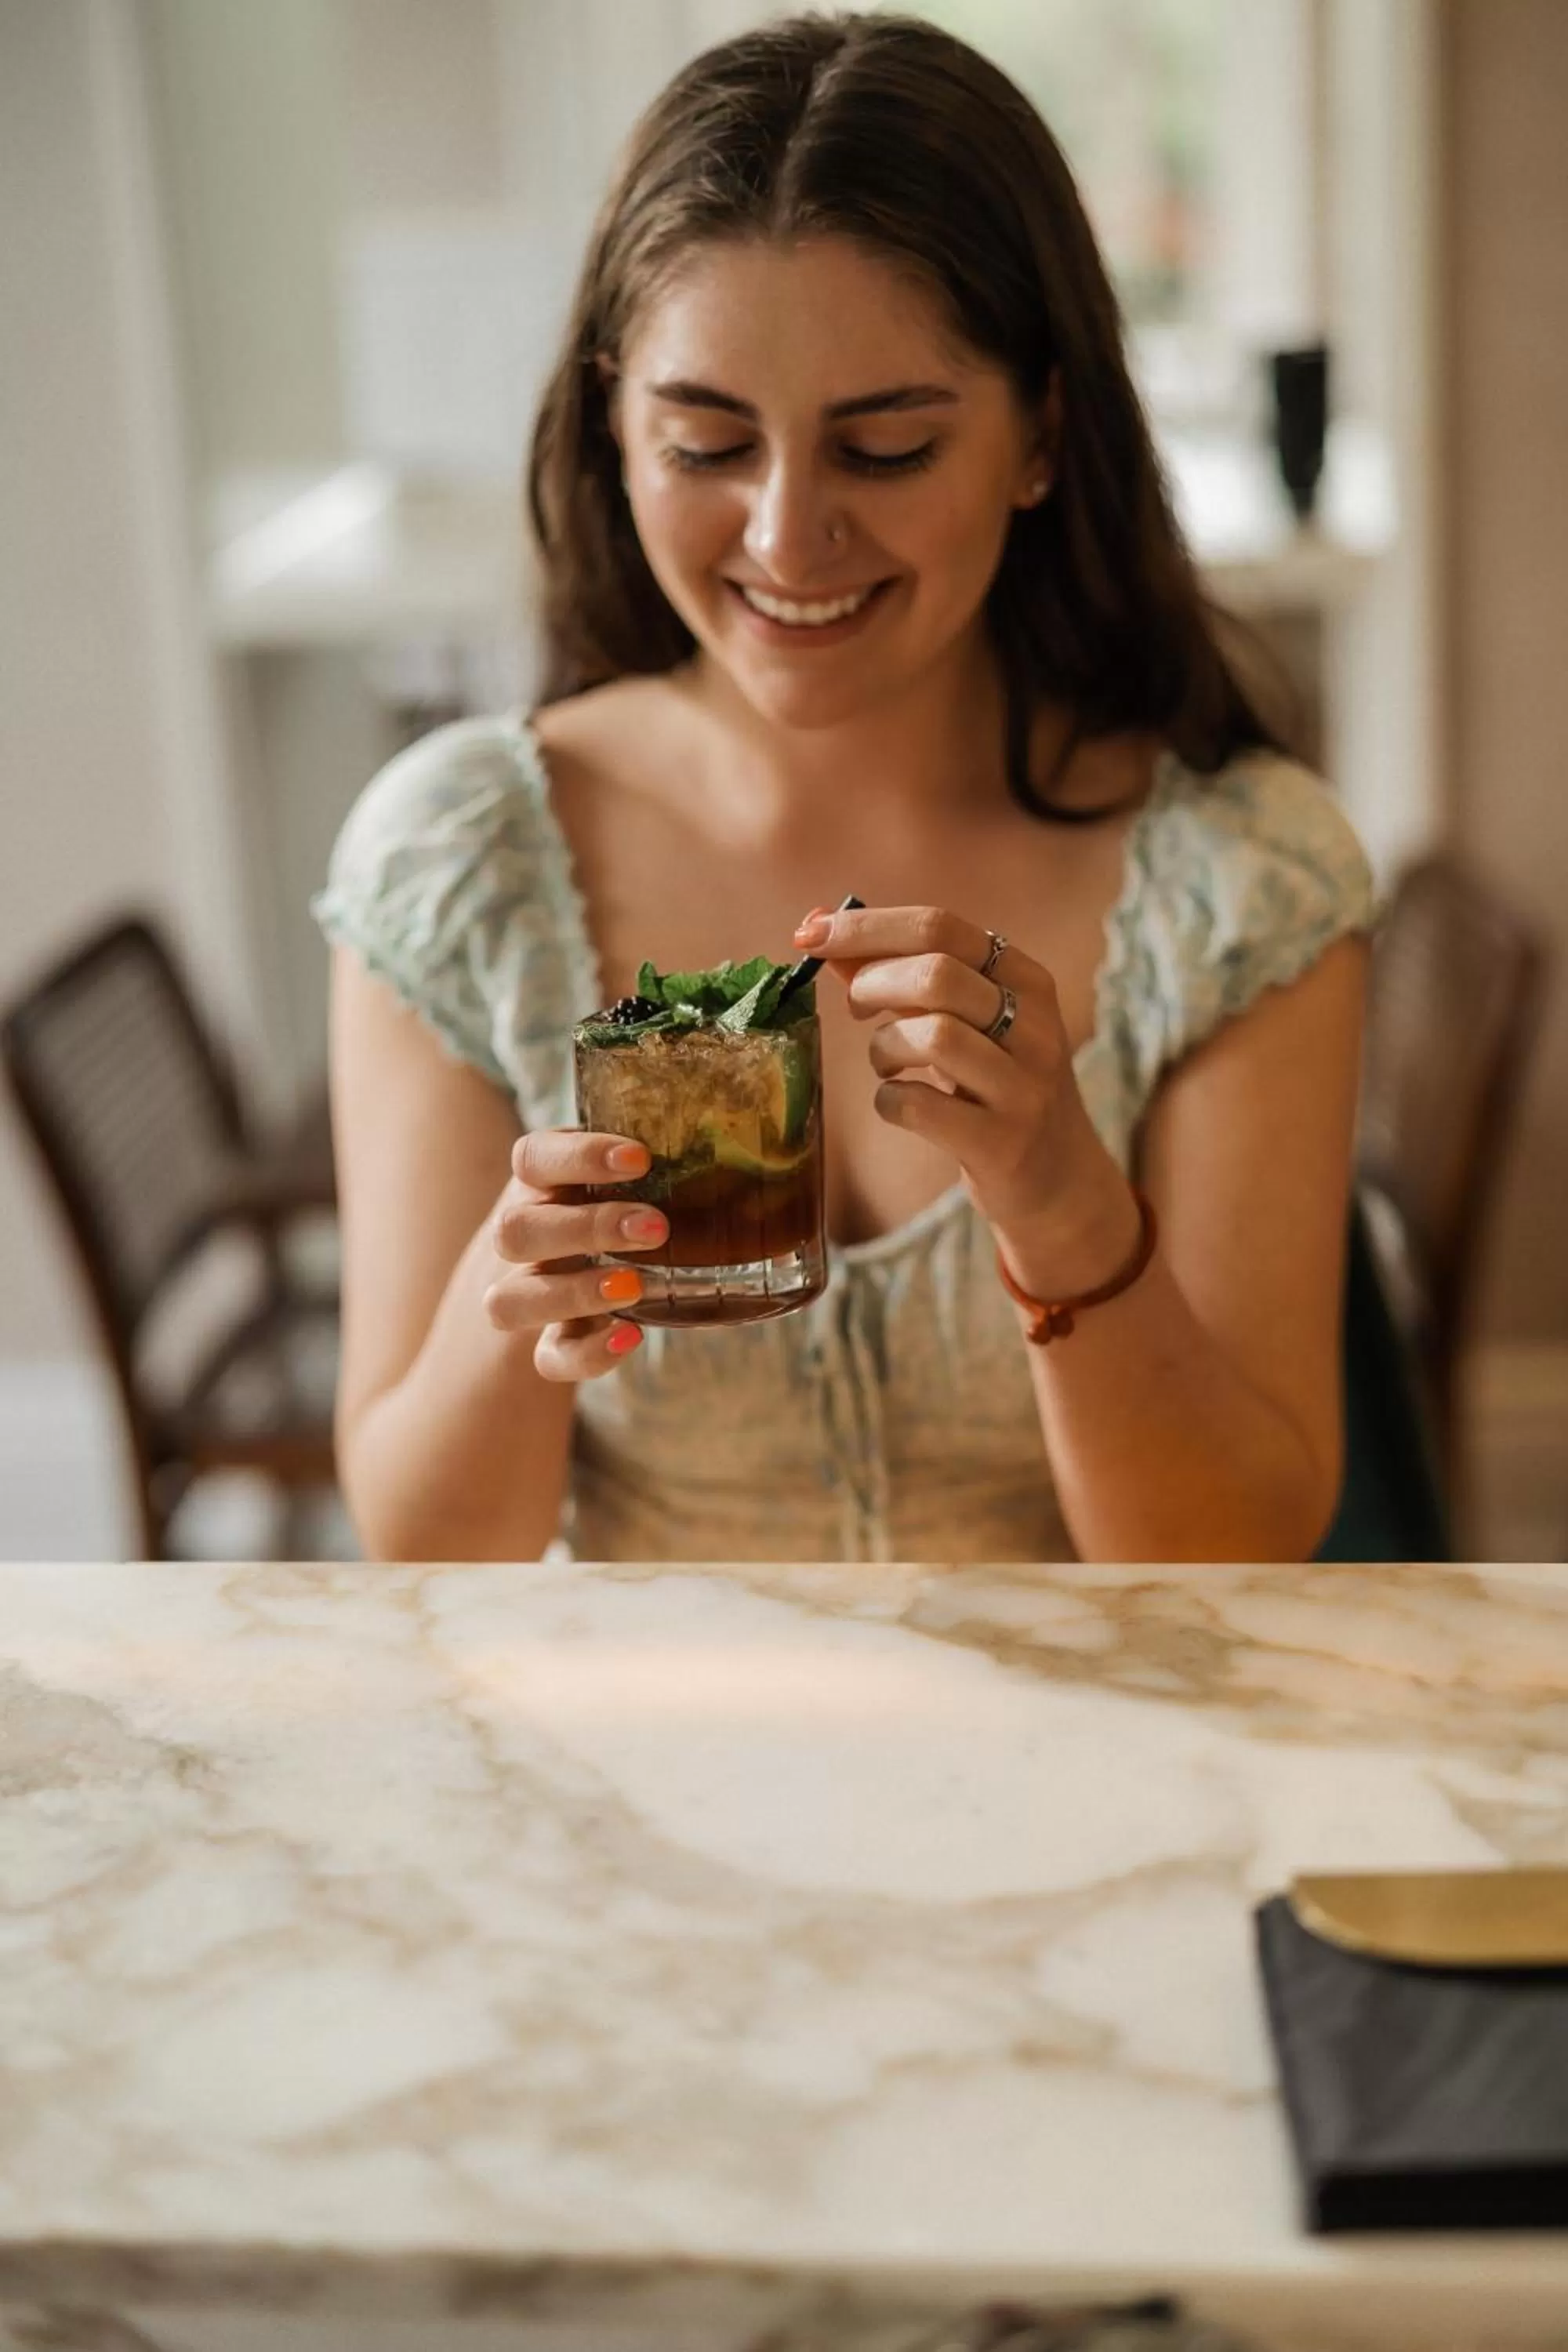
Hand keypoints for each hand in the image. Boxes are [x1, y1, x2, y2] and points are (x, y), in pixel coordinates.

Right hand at [483, 1129, 667, 1381]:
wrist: (569, 1279)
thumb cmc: (624, 1207)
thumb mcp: (638, 1177)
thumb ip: (682, 1157)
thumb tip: (780, 1133)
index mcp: (544, 1182)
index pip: (533, 1157)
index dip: (578, 1156)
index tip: (641, 1158)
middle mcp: (525, 1236)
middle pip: (515, 1230)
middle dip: (586, 1228)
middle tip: (656, 1227)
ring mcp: (528, 1293)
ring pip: (510, 1300)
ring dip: (575, 1292)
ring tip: (636, 1286)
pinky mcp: (547, 1343)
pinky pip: (548, 1358)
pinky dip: (586, 1354)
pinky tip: (631, 1339)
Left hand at [795, 902, 1131, 1261]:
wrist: (1060, 1180)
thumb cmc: (995, 1088)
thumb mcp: (966, 1023)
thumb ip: (901, 975)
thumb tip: (820, 928)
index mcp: (1026, 980)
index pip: (941, 925)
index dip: (867, 927)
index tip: (811, 934)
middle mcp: (1034, 1026)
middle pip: (936, 973)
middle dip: (874, 983)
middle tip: (857, 1008)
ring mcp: (1023, 1087)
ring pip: (934, 1035)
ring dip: (884, 1046)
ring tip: (886, 1062)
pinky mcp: (1002, 1143)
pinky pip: (921, 1106)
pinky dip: (889, 1099)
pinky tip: (897, 1102)